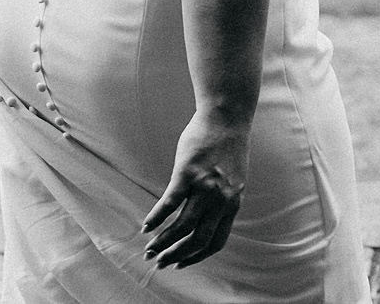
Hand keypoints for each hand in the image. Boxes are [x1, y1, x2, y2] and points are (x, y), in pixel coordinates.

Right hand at [142, 111, 250, 269]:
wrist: (228, 115)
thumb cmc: (228, 144)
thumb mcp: (234, 178)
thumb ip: (223, 198)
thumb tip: (209, 213)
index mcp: (232, 203)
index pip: (216, 242)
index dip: (197, 257)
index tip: (182, 263)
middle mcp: (220, 200)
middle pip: (197, 240)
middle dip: (176, 255)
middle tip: (159, 262)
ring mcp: (204, 187)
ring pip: (182, 226)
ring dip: (164, 242)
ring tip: (149, 250)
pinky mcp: (188, 173)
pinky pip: (170, 203)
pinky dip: (156, 218)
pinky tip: (145, 227)